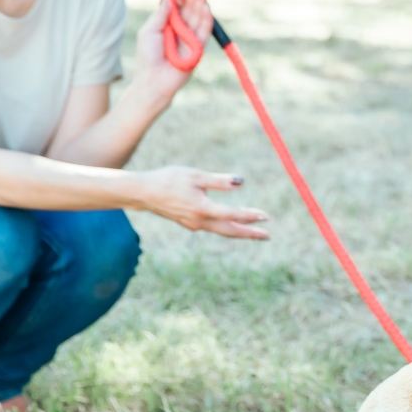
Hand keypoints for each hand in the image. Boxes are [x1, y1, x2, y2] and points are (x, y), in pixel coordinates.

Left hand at [134, 0, 210, 104]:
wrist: (153, 80)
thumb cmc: (147, 56)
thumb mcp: (150, 30)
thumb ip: (160, 13)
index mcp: (168, 23)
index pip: (178, 5)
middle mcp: (181, 29)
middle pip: (191, 7)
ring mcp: (191, 38)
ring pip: (199, 16)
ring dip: (202, 1)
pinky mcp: (198, 48)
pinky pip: (204, 31)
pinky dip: (206, 19)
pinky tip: (206, 7)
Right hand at [135, 166, 270, 238]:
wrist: (143, 193)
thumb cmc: (169, 179)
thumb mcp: (195, 176)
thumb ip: (219, 181)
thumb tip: (241, 183)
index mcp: (202, 209)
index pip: (232, 214)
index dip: (250, 216)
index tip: (266, 217)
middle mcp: (200, 221)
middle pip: (230, 231)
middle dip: (250, 234)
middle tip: (267, 236)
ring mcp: (194, 225)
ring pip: (222, 231)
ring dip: (240, 231)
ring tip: (256, 232)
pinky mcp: (189, 223)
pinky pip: (213, 228)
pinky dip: (226, 227)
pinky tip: (232, 223)